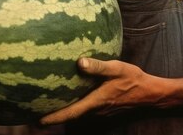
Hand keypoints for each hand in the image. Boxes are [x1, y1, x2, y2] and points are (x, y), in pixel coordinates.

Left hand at [39, 57, 158, 125]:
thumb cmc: (133, 79)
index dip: (53, 118)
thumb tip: (79, 62)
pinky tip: (69, 96)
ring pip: (77, 113)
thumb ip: (98, 66)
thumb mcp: (116, 68)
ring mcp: (100, 111)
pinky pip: (84, 109)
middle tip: (33, 111)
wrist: (149, 93)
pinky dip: (74, 106)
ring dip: (63, 111)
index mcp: (96, 101)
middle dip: (53, 115)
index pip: (70, 113)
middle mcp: (96, 110)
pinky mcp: (104, 108)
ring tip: (46, 104)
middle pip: (71, 116)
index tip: (36, 120)